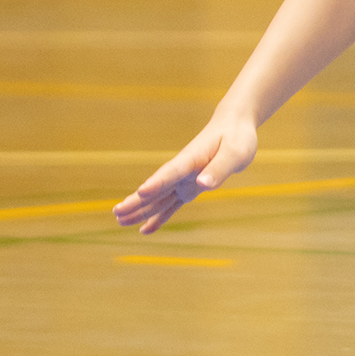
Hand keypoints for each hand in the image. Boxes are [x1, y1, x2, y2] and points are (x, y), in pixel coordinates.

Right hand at [114, 110, 257, 234]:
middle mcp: (183, 170)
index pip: (172, 172)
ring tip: (119, 220)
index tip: (141, 192)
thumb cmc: (237, 137)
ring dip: (141, 209)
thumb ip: (219, 169)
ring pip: (159, 197)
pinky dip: (159, 216)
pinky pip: (171, 203)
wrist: (233, 125)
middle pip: (157, 187)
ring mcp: (183, 179)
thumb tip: (203, 186)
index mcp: (192, 158)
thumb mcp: (236, 153)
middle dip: (138, 200)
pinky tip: (145, 229)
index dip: (157, 182)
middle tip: (117, 212)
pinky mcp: (188, 186)